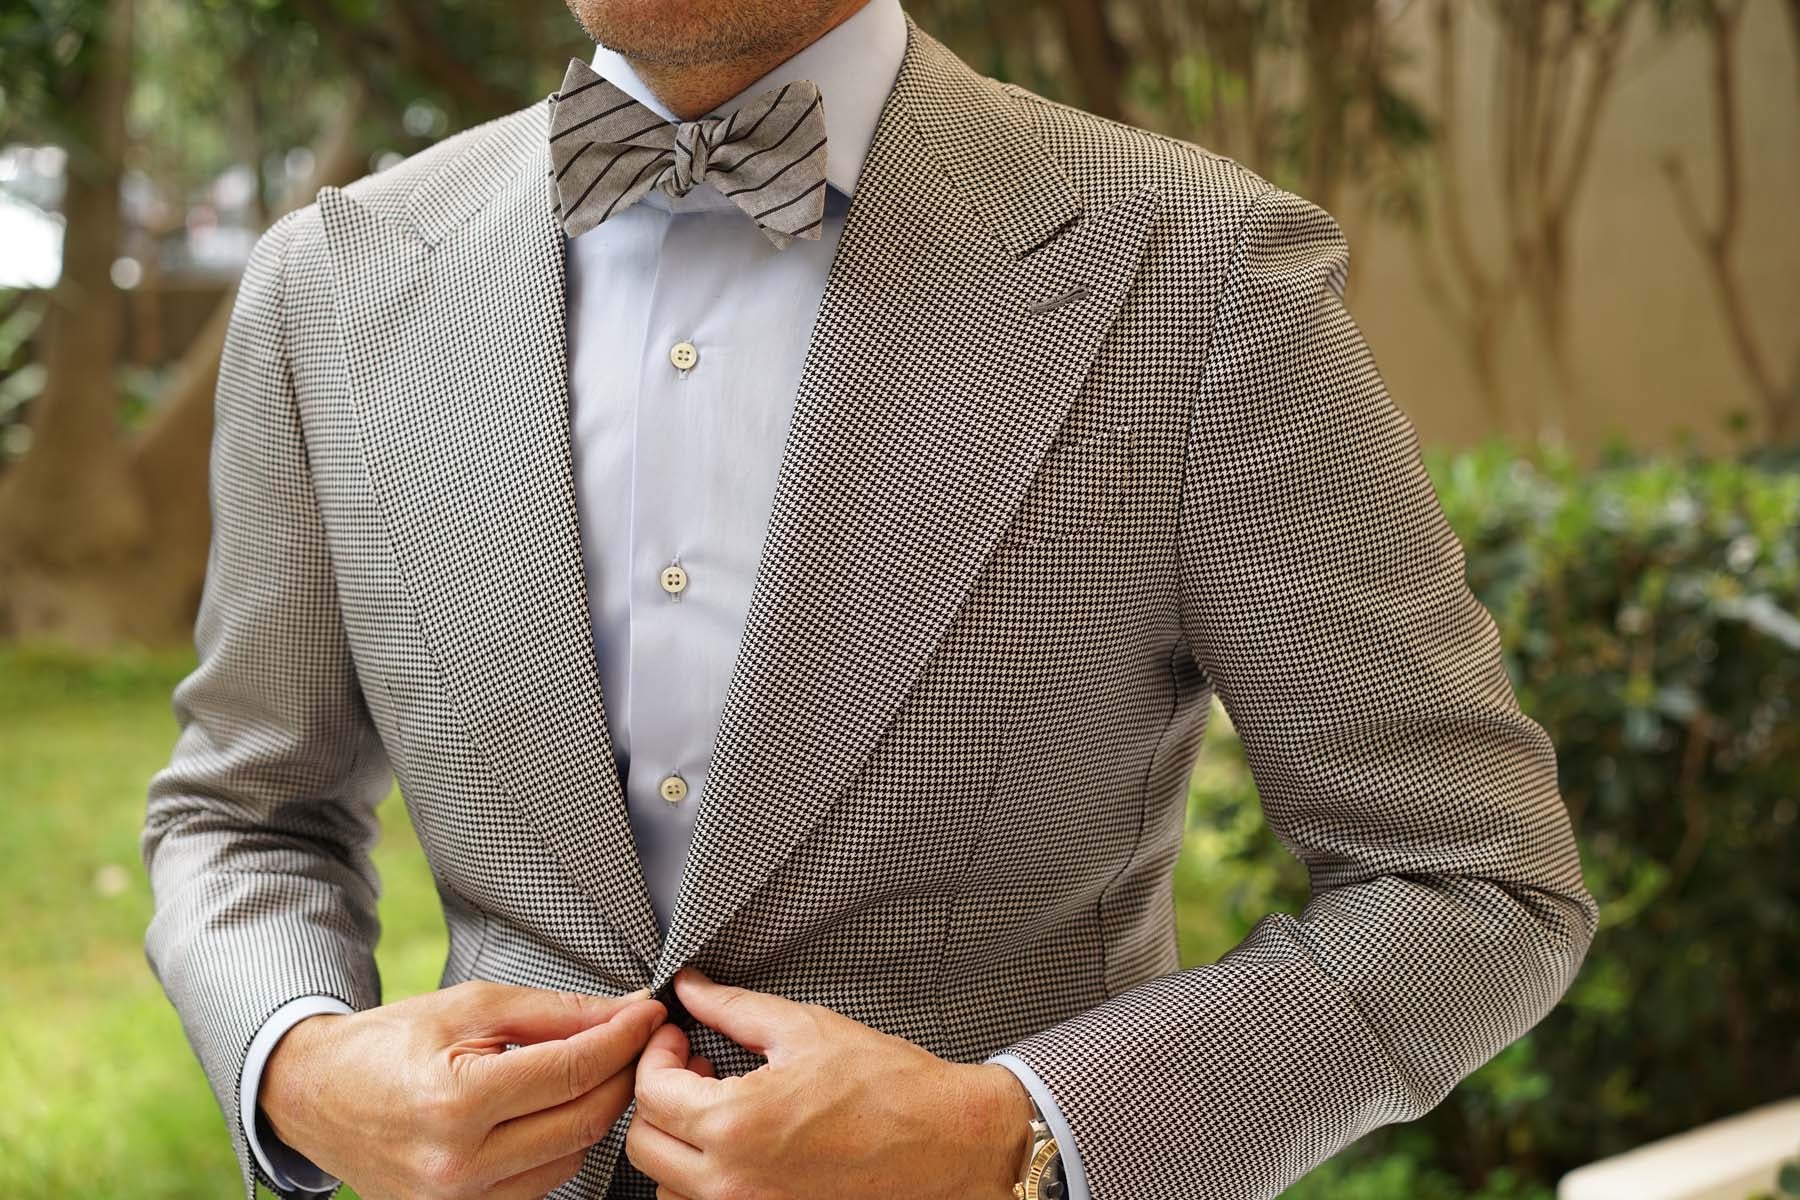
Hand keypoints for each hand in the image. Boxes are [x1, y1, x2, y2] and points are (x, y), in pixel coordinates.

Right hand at [260, 979, 666, 1199]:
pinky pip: (542, 1182)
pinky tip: (559, 1107)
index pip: (571, 1071)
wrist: (318, 1095)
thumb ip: (554, 1012)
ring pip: (572, 1157)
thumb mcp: (471, 1006)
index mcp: (455, 1102)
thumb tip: (622, 1012)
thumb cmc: (390, 1043)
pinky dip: (564, 1143)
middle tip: (636, 1038)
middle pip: (582, 1120)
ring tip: (597, 1068)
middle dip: (623, 1073)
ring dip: (597, 1110)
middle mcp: (458, 1164)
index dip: (622, 1038)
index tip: (649, 1013)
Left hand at [626, 968, 1032, 1199]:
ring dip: (677, 1142)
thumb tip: (690, 987)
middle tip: (694, 1065)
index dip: (657, 1052)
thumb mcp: (805, 1028)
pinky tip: (741, 1140)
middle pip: (645, 1145)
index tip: (679, 1035)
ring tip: (718, 1104)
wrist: (948, 1142)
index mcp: (737, 1124)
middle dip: (658, 1097)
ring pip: (668, 1186)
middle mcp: (733, 1183)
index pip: (651, 1092)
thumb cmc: (888, 1086)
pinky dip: (706, 1177)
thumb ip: (733, 1008)